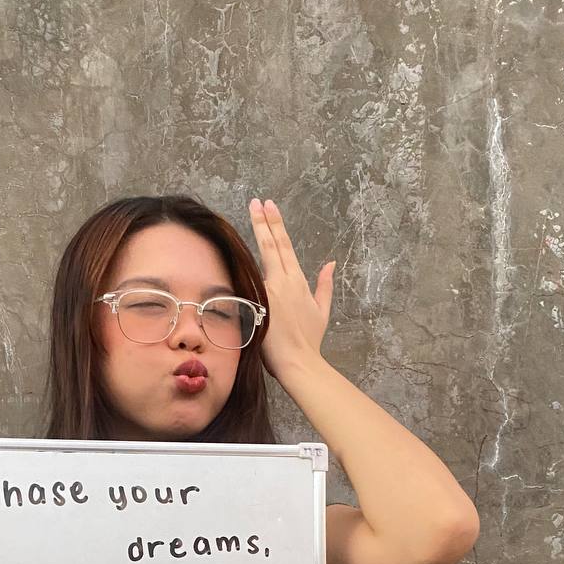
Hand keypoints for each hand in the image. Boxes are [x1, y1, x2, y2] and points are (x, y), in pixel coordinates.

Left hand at [248, 197, 334, 381]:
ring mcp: (270, 291)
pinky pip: (248, 281)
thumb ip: (325, 285)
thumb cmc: (309, 340)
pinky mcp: (259, 303)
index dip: (276, 224)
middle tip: (256, 201)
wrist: (298, 362)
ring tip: (251, 212)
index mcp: (298, 281)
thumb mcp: (322, 310)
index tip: (269, 206)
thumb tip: (331, 263)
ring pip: (259, 259)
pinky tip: (232, 248)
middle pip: (272, 245)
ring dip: (255, 235)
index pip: (285, 246)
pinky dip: (241, 266)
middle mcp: (284, 282)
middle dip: (264, 221)